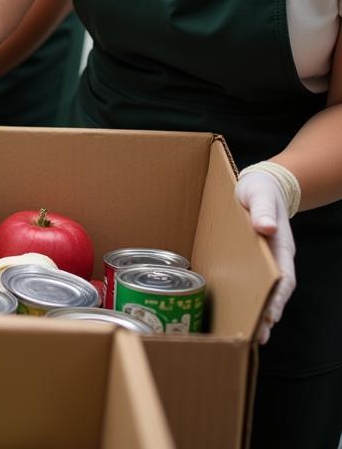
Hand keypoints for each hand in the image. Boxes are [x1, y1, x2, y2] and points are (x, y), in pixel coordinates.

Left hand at [236, 169, 295, 343]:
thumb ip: (262, 209)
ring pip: (264, 290)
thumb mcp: (259, 194)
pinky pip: (251, 281)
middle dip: (268, 314)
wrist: (260, 186)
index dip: (278, 298)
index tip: (270, 315)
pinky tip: (237, 310)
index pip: (284, 278)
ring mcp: (265, 261)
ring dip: (258, 311)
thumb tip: (266, 227)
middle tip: (257, 336)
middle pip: (275, 292)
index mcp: (281, 245)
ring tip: (249, 334)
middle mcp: (277, 258)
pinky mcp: (252, 260)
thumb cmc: (260, 191)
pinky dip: (248, 297)